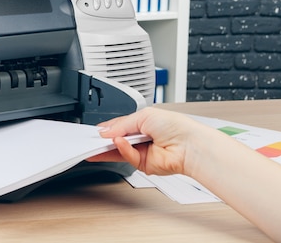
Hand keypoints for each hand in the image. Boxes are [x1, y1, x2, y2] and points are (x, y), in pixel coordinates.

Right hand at [88, 107, 202, 176]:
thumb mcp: (143, 116)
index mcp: (142, 123)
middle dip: (104, 140)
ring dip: (109, 146)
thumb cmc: (175, 126)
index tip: (94, 131)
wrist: (189, 144)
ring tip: (99, 143)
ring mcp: (142, 151)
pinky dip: (123, 150)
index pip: (119, 126)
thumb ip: (122, 124)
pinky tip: (120, 143)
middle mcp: (141, 138)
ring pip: (119, 151)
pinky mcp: (144, 164)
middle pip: (116, 140)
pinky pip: (128, 158)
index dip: (106, 129)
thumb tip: (106, 131)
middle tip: (92, 139)